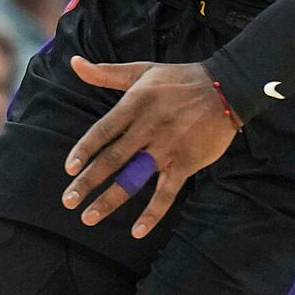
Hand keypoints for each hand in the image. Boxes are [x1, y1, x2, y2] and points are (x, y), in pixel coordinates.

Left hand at [62, 58, 239, 238]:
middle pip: (112, 159)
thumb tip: (75, 63)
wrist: (226, 88)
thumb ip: (106, 73)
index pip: (102, 131)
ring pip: (134, 178)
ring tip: (89, 218)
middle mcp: (148, 128)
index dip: (84, 150)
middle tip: (68, 201)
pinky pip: (166, 193)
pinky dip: (152, 212)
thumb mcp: (142, 71)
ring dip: (110, 200)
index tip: (69, 169)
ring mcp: (167, 147)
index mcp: (135, 105)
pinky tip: (137, 230)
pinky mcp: (186, 163)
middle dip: (88, 182)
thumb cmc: (179, 79)